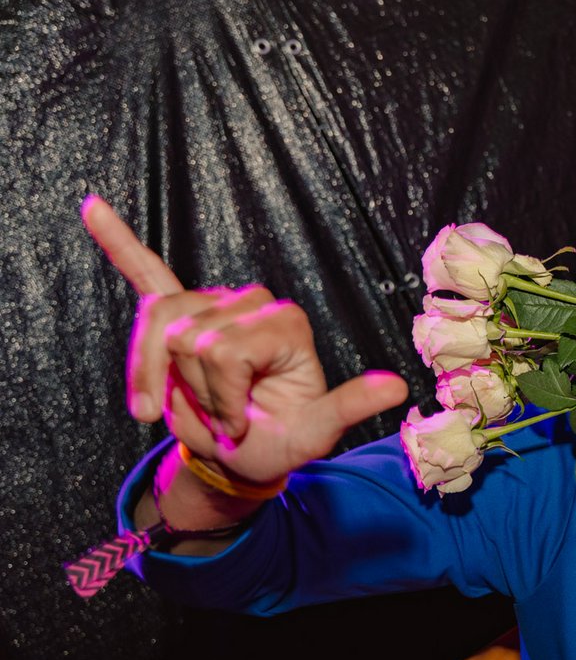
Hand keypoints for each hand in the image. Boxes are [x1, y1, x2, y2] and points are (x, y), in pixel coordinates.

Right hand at [83, 195, 406, 484]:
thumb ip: (349, 406)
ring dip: (156, 378)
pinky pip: (146, 273)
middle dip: (192, 393)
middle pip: (185, 340)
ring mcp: (215, 304)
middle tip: (218, 419)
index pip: (223, 352)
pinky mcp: (181, 307)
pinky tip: (93, 206)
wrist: (247, 453)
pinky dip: (118, 241)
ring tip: (180, 407)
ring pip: (156, 328)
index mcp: (286, 323)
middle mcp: (252, 302)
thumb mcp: (315, 432)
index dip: (220, 399)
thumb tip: (398, 388)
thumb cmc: (280, 441)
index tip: (238, 425)